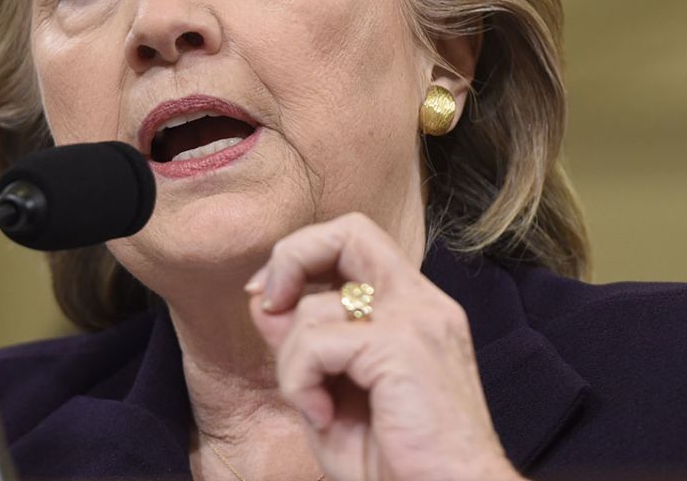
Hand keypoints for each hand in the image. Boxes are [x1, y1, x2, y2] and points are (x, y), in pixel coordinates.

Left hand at [246, 213, 522, 480]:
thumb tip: (263, 302)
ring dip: (291, 361)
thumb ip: (306, 348)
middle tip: (269, 306)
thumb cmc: (401, 464)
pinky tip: (324, 417)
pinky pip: (317, 342)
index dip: (304, 256)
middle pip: (349, 230)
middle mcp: (423, 304)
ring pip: (316, 305)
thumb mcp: (336, 397)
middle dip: (292, 257)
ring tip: (316, 407)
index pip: (356, 241)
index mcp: (416, 310)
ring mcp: (417, 321)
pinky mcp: (401, 347)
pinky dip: (300, 381)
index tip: (273, 300)